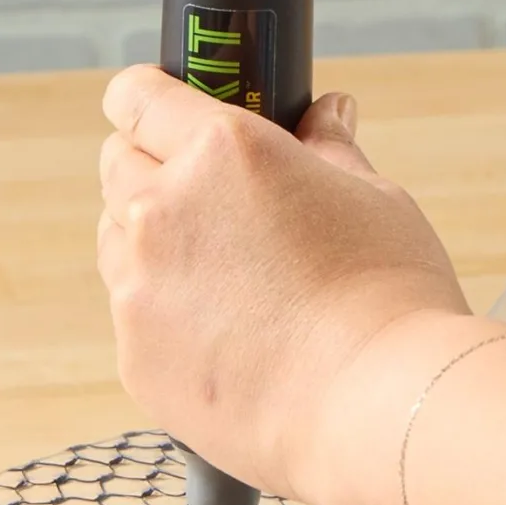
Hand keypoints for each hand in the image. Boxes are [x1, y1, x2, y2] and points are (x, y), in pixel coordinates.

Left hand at [97, 67, 470, 504]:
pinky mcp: (134, 356)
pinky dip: (165, 315)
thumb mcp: (375, 198)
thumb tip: (326, 111)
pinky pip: (134, 315)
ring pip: (116, 241)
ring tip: (228, 276)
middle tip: (212, 197)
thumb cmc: (389, 297)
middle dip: (153, 167)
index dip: (148, 98)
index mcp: (220, 151)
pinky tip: (229, 335)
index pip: (137, 96)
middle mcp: (162, 210)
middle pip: (117, 164)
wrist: (377, 407)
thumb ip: (331, 148)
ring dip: (152, 242)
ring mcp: (138, 287)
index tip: (163, 110)